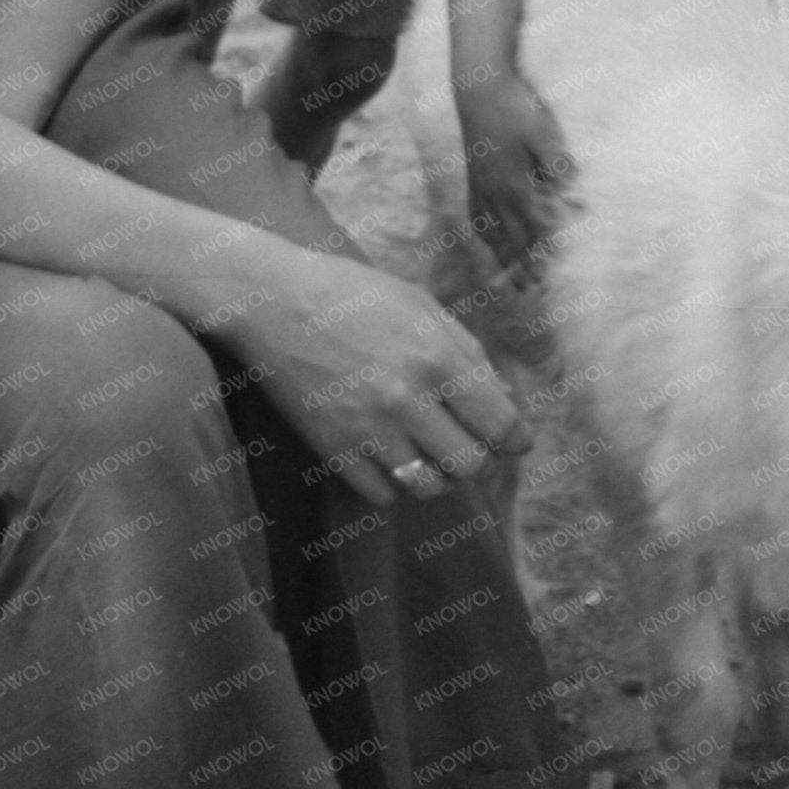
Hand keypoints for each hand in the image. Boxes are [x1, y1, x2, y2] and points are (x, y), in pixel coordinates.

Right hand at [219, 245, 529, 504]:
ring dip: (438, 474)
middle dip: (479, 458)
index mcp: (436, 356)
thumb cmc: (353, 294)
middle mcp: (406, 399)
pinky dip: (395, 483)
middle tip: (469, 442)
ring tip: (429, 451)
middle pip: (471, 465)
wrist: (271, 302)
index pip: (500, 422)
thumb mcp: (422, 306)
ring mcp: (366, 430)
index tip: (515, 440)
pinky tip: (390, 456)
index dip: (516, 438)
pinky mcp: (332, 451)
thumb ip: (467, 353)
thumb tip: (502, 400)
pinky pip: (383, 495)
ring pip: (429, 487)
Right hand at [455, 70, 575, 274]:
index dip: (544, 251)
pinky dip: (482, 233)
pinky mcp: (473, 175)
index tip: (553, 274)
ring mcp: (481, 184)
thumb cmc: (514, 105)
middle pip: (510, 237)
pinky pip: (475, 213)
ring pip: (490, 230)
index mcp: (514, 182)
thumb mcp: (542, 129)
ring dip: (501, 257)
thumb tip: (569, 187)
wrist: (479, 85)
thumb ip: (555, 160)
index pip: (533, 226)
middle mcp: (494, 190)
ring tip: (507, 279)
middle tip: (531, 290)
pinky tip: (485, 239)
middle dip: (521, 265)